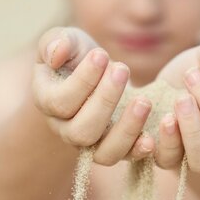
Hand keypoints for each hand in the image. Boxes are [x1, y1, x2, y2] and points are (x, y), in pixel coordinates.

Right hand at [33, 26, 154, 164]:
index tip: (102, 55)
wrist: (98, 74)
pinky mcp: (115, 147)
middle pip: (81, 131)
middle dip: (105, 101)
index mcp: (48, 103)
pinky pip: (125, 158)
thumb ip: (56, 41)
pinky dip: (139, 150)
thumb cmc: (78, 56)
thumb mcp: (66, 41)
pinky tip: (152, 137)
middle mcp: (66, 130)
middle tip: (122, 70)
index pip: (60, 102)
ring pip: (104, 152)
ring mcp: (91, 143)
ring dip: (126, 128)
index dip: (82, 81)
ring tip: (144, 101)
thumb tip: (57, 52)